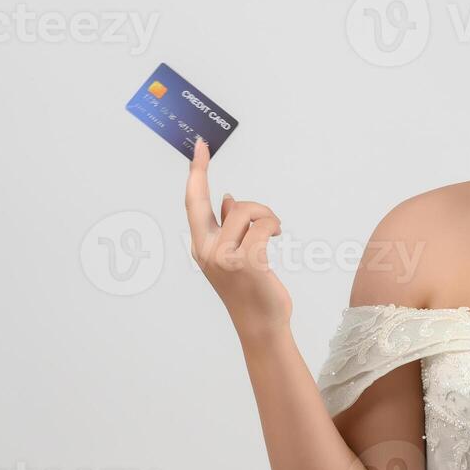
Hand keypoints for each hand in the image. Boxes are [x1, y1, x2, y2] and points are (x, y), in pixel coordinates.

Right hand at [186, 137, 292, 339]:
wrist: (261, 324)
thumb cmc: (251, 289)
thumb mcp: (235, 255)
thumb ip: (229, 228)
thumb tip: (228, 199)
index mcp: (201, 246)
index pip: (193, 203)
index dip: (195, 173)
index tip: (198, 147)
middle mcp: (206, 250)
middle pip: (203, 199)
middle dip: (201, 171)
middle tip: (201, 146)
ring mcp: (223, 256)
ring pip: (244, 210)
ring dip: (265, 214)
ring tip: (272, 229)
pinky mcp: (245, 261)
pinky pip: (262, 225)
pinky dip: (273, 225)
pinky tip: (277, 235)